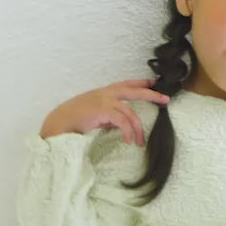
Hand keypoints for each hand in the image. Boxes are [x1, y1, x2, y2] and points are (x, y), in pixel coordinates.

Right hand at [39, 78, 170, 143]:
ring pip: (130, 112)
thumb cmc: (75, 120)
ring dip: (137, 129)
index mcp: (104, 93)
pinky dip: (128, 131)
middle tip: (165, 100)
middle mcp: (105, 93)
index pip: (126, 84)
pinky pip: (122, 121)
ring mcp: (104, 100)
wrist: (60, 123)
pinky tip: (129, 141)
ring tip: (140, 142)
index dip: (140, 83)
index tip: (153, 83)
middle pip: (133, 91)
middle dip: (151, 95)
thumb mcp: (96, 116)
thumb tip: (121, 124)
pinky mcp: (102, 111)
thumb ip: (109, 117)